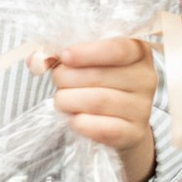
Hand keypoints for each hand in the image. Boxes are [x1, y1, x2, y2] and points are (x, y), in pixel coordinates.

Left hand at [38, 36, 157, 181]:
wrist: (121, 123)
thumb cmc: (101, 84)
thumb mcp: (87, 63)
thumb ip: (62, 57)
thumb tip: (35, 59)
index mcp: (138, 52)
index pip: (118, 48)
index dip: (88, 52)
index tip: (64, 56)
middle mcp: (146, 78)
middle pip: (99, 76)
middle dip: (67, 78)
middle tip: (58, 82)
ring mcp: (143, 108)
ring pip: (97, 101)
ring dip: (69, 100)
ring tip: (62, 101)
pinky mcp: (134, 133)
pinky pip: (103, 128)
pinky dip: (81, 123)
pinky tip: (75, 119)